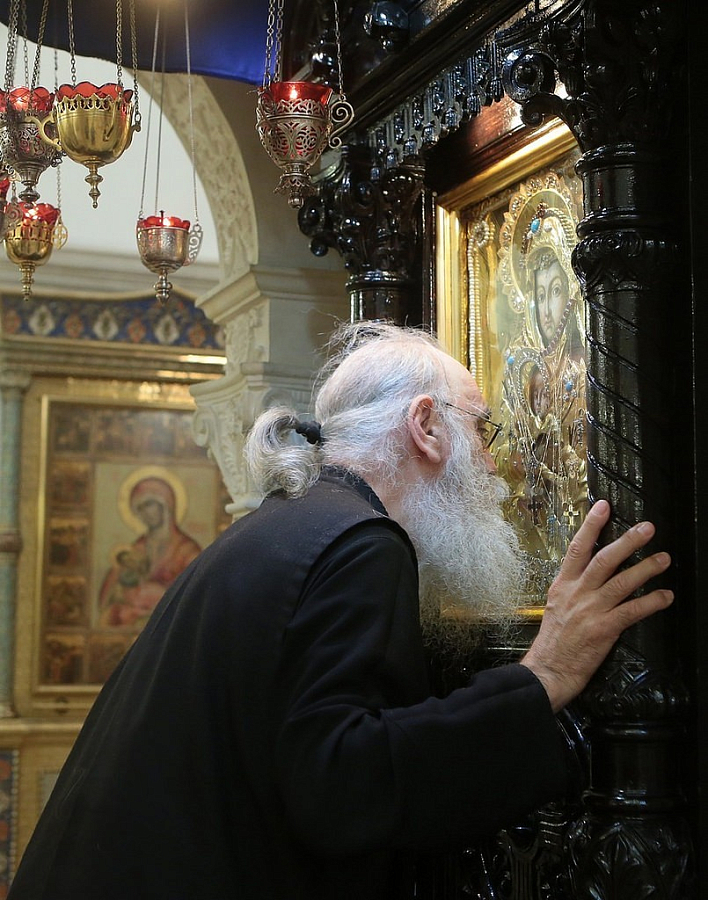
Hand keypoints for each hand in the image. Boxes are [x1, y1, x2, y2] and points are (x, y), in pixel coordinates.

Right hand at [520, 499, 673, 711]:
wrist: (547, 670)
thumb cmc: (552, 642)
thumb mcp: (554, 607)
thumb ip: (572, 589)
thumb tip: (589, 574)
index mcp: (562, 585)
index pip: (577, 549)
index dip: (591, 526)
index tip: (603, 506)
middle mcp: (576, 593)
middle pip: (604, 559)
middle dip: (627, 541)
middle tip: (647, 528)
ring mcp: (590, 610)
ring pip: (621, 582)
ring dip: (645, 568)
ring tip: (664, 558)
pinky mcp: (603, 629)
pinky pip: (631, 611)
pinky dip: (650, 602)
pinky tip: (665, 596)